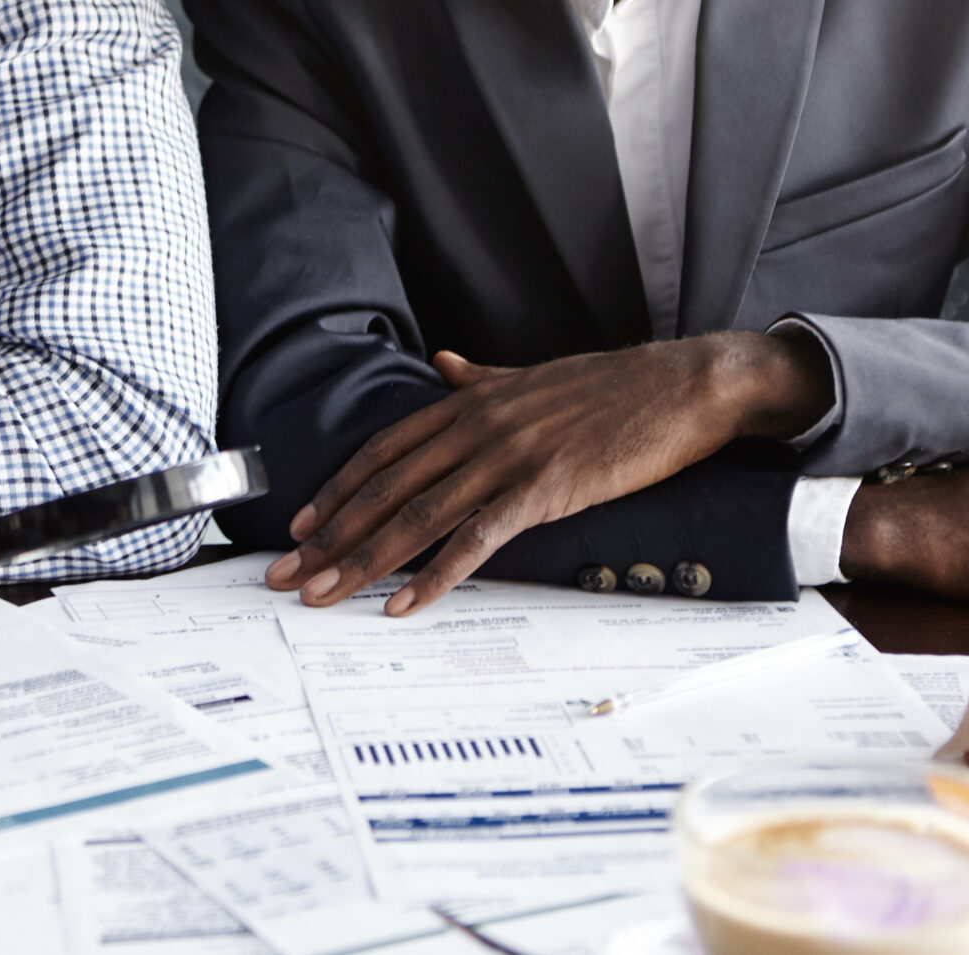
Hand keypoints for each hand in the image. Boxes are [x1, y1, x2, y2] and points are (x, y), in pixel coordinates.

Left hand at [265, 331, 831, 614]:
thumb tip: (443, 365)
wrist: (681, 386)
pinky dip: (436, 574)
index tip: (302, 526)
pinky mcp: (544, 490)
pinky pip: (476, 538)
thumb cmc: (612, 386)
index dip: (337, 489)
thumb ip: (480, 378)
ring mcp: (507, 458)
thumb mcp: (532, 376)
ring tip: (326, 597)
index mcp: (470, 402)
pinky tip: (405, 603)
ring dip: (365, 562)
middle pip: (385, 489)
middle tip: (287, 576)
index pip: (383, 450)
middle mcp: (476, 428)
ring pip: (418, 516)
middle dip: (331, 537)